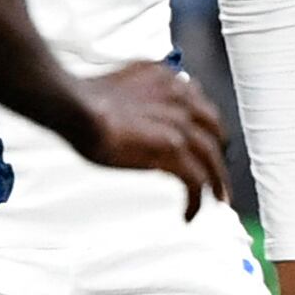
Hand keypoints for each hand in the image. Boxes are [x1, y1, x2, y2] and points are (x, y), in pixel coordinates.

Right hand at [70, 59, 230, 215]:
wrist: (77, 107)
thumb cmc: (83, 101)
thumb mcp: (121, 90)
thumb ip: (141, 99)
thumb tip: (143, 117)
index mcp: (169, 81)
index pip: (201, 105)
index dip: (206, 128)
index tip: (206, 143)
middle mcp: (181, 99)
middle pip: (215, 131)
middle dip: (218, 154)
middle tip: (217, 174)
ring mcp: (179, 124)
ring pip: (210, 159)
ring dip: (216, 182)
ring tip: (216, 200)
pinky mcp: (173, 149)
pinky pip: (195, 180)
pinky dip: (195, 200)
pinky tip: (189, 213)